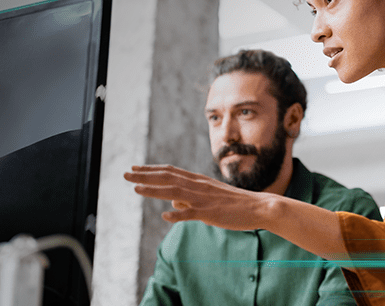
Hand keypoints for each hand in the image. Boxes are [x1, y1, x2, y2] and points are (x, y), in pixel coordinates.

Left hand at [123, 164, 268, 229]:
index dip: (151, 170)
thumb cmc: (234, 204)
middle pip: (168, 178)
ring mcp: (204, 199)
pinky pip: (192, 214)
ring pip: (175, 192)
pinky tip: (165, 216)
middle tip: (125, 174)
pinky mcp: (211, 213)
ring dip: (154, 190)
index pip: (170, 171)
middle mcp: (198, 186)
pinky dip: (178, 214)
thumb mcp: (209, 198)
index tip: (134, 168)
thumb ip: (189, 199)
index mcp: (198, 181)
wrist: (258, 207)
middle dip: (145, 175)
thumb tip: (171, 202)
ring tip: (136, 188)